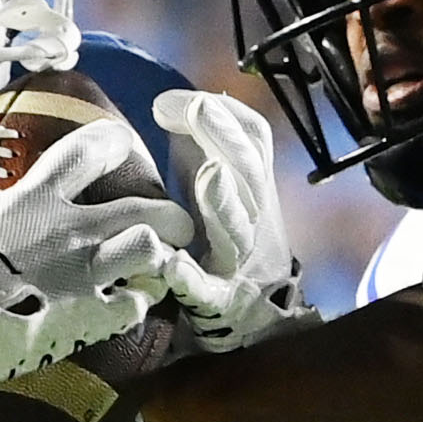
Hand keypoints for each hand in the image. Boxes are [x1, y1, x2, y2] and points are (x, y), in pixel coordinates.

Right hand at [0, 118, 193, 393]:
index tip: (121, 144)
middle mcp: (69, 233)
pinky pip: (136, 306)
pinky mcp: (86, 320)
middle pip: (146, 208)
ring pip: (154, 252)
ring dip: (165, 255)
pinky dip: (140, 302)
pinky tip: (135, 303)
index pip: (91, 150)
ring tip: (165, 262)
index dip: (113, 141)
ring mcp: (83, 278)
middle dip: (169, 211)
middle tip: (171, 220)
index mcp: (32, 200)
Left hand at [151, 89, 313, 350]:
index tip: (193, 101)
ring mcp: (241, 262)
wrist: (249, 321)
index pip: (254, 140)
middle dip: (226, 139)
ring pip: (238, 230)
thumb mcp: (211, 189)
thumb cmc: (218, 240)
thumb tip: (167, 103)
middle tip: (199, 110)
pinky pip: (208, 289)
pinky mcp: (219, 303)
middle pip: (249, 174)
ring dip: (224, 201)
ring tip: (211, 174)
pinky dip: (193, 277)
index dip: (228, 116)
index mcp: (253, 187)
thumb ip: (195, 147)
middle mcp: (255, 219)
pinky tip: (174, 264)